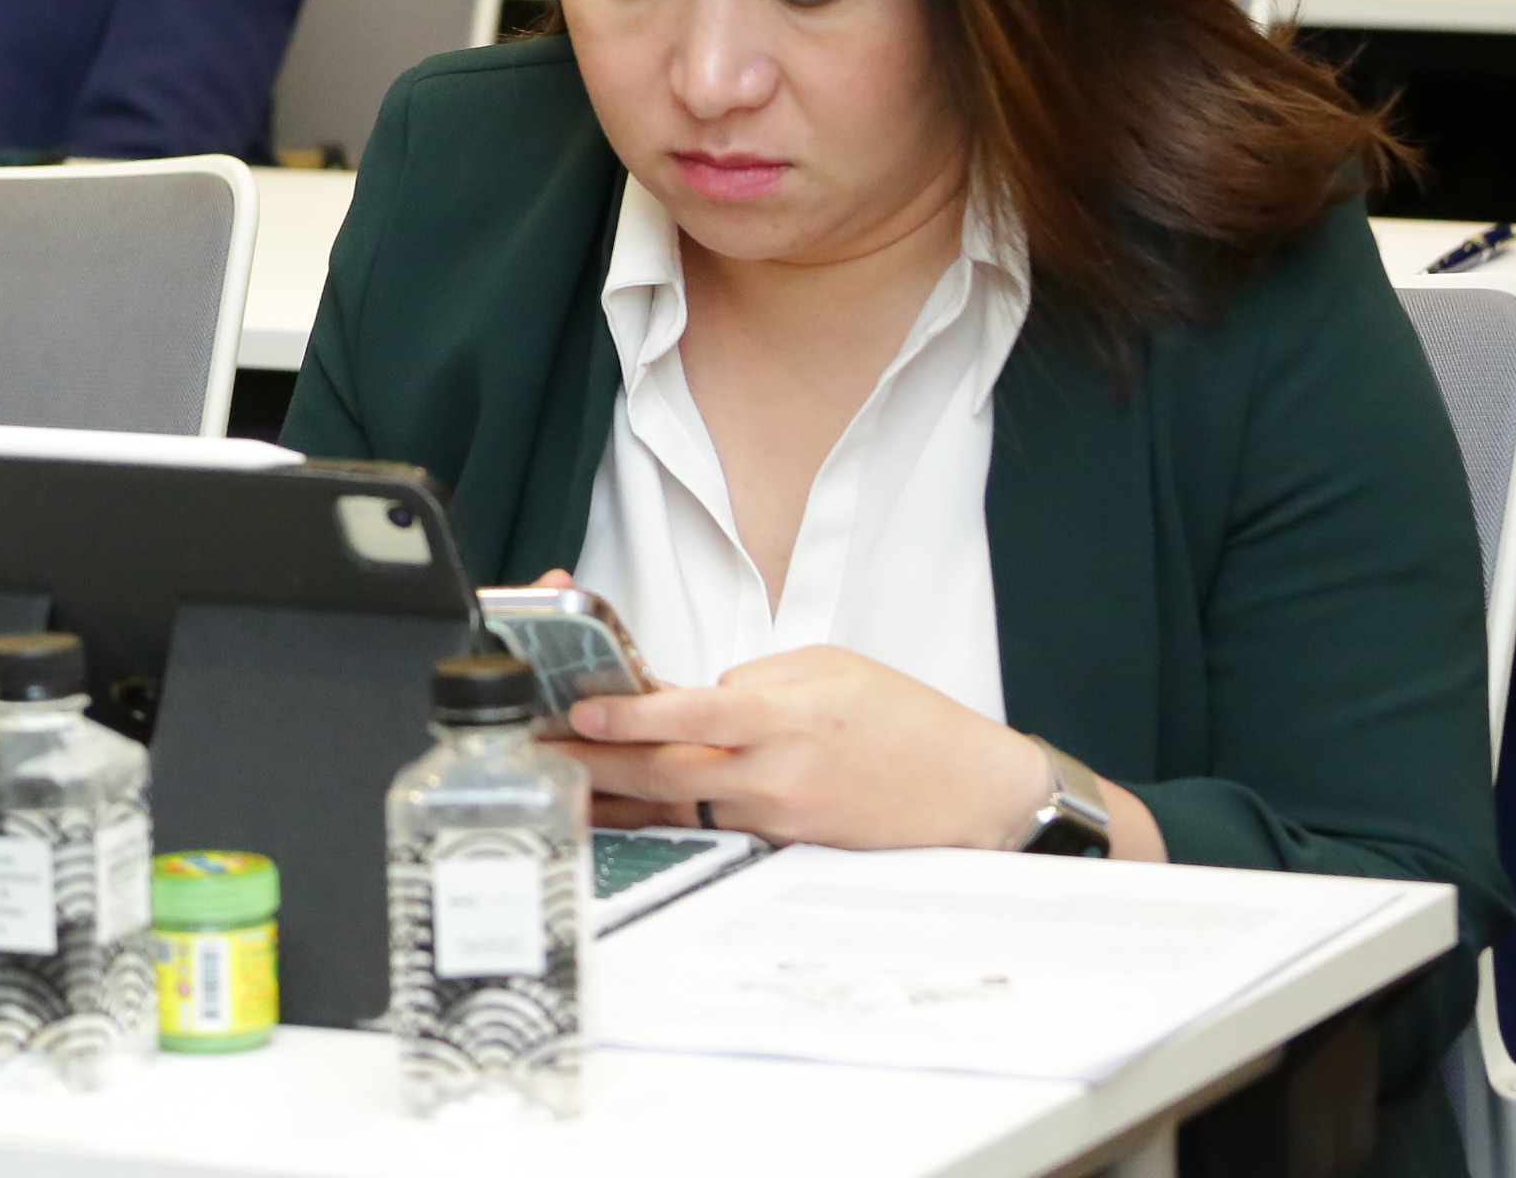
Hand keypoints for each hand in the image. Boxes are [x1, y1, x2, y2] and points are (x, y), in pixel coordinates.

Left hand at [558, 644, 1160, 857]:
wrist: (975, 794)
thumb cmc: (908, 722)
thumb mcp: (831, 669)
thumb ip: (757, 679)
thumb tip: (701, 695)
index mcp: (786, 717)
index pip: (692, 714)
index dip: (631, 716)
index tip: (583, 711)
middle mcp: (776, 774)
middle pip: (665, 771)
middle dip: (594, 764)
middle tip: (540, 754)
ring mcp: (779, 818)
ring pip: (681, 805)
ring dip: (620, 794)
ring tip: (563, 778)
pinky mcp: (786, 847)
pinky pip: (715, 827)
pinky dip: (670, 817)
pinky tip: (628, 810)